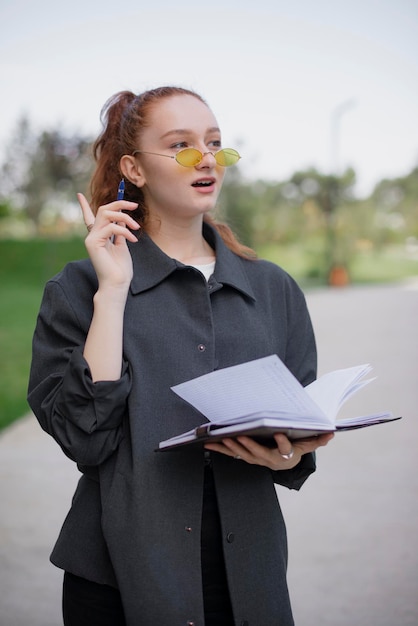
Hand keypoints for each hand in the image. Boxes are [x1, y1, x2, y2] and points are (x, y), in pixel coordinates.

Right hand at [78, 193, 139, 291]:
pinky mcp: (93, 243)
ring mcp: (91, 238)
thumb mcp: (121, 244)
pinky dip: (124, 231)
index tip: (78, 195)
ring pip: (107, 214)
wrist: (117, 283)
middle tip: (135, 206)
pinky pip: (111, 227)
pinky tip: (133, 240)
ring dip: (125, 218)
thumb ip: (119, 231)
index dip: (84, 206)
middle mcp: (92, 235)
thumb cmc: (120, 268)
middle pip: (103, 209)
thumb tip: (122, 217)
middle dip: (120, 204)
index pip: (89, 217)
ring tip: (136, 228)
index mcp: (98, 236)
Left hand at [204, 432, 333, 470]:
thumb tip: (331, 433)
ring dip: (231, 447)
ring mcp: (255, 459)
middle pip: (258, 453)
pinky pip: (231, 453)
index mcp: (285, 455)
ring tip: (222, 438)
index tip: (279, 434)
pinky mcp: (245, 456)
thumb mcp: (307, 446)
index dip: (283, 443)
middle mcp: (268, 459)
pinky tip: (207, 443)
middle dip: (249, 445)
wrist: (284, 464)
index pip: (285, 449)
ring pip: (242, 454)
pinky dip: (220, 448)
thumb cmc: (294, 450)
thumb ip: (317, 440)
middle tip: (240, 436)